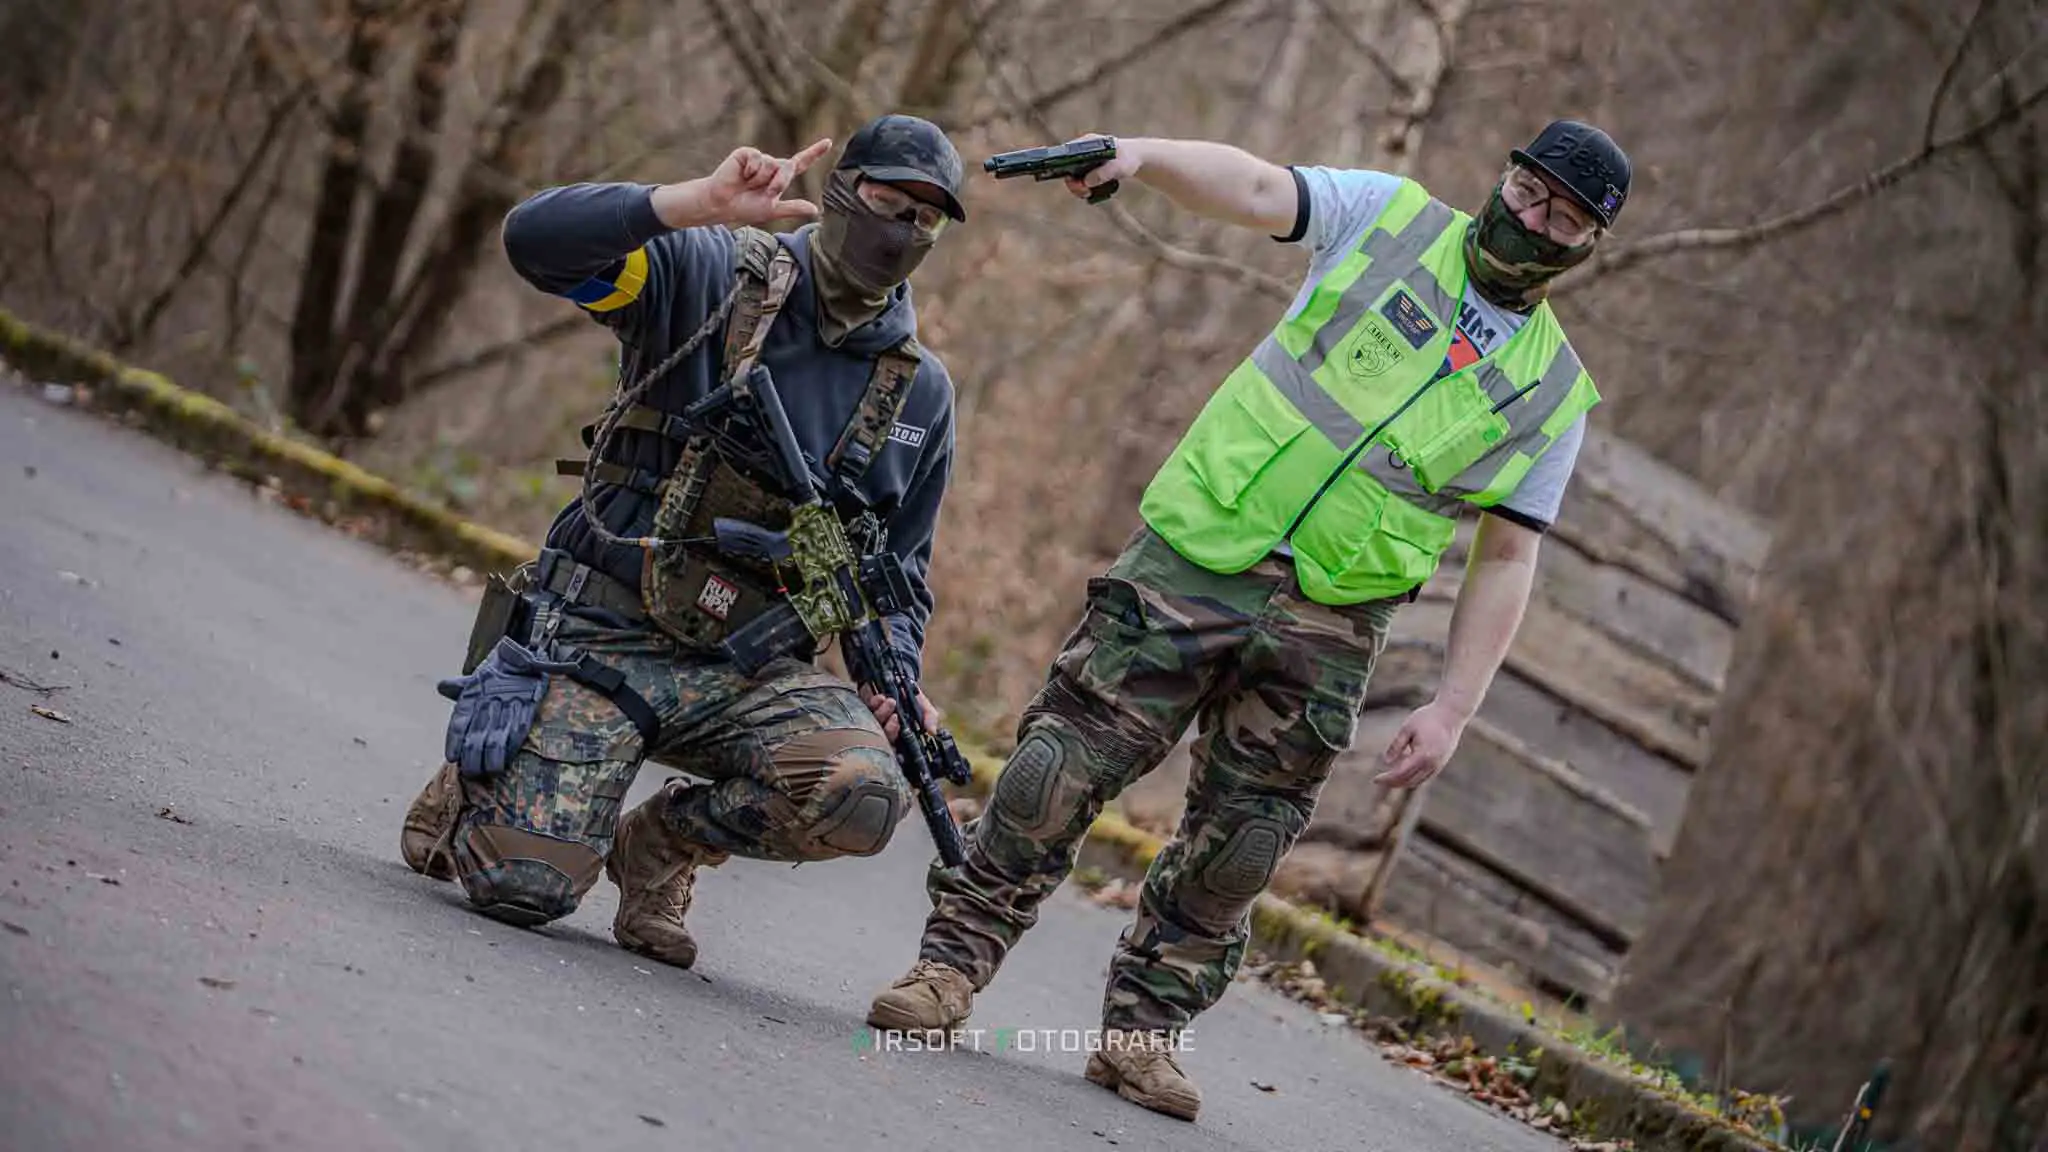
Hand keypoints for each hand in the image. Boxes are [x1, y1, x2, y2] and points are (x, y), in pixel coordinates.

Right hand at [679, 137, 833, 226]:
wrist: (722, 204)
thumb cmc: (744, 208)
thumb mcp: (771, 209)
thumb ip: (793, 208)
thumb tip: (815, 210)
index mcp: (779, 177)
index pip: (800, 163)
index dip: (814, 152)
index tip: (829, 142)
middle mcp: (771, 164)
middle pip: (788, 166)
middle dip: (780, 182)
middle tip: (766, 193)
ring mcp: (759, 158)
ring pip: (772, 164)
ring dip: (762, 179)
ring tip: (748, 184)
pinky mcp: (747, 153)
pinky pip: (757, 158)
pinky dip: (751, 170)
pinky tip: (741, 175)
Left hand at [866, 689, 939, 742]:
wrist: (899, 678)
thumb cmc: (912, 698)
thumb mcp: (924, 707)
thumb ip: (929, 718)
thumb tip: (933, 732)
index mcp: (899, 736)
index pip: (895, 748)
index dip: (897, 744)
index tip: (901, 731)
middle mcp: (884, 731)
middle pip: (883, 739)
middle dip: (889, 729)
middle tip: (895, 717)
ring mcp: (872, 720)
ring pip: (873, 724)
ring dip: (882, 713)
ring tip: (891, 701)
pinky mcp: (863, 708)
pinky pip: (865, 710)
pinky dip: (874, 703)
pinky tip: (881, 697)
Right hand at [1060, 133, 1140, 200]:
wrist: (1136, 159)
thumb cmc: (1128, 158)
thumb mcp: (1119, 166)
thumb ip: (1104, 173)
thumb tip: (1086, 182)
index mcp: (1087, 142)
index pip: (1067, 152)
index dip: (1062, 165)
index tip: (1069, 178)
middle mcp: (1082, 150)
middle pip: (1067, 166)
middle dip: (1073, 182)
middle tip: (1083, 192)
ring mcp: (1084, 160)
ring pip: (1073, 176)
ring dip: (1078, 188)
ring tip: (1088, 194)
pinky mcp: (1088, 169)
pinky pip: (1080, 180)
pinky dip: (1083, 188)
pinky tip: (1091, 193)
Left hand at [1373, 700, 1467, 787]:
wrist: (1452, 713)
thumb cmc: (1428, 717)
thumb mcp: (1407, 729)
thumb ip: (1396, 746)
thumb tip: (1386, 762)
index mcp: (1422, 756)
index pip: (1401, 773)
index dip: (1387, 778)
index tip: (1375, 779)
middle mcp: (1432, 764)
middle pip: (1409, 781)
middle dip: (1393, 782)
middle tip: (1380, 780)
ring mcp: (1439, 765)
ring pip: (1418, 781)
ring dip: (1403, 780)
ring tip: (1391, 773)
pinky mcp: (1442, 763)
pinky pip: (1425, 776)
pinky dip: (1413, 776)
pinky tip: (1404, 766)